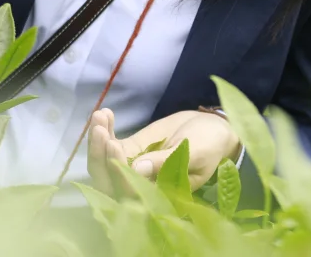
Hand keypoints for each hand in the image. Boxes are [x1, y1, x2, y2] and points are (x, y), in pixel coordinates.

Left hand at [86, 108, 240, 192]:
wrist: (213, 130)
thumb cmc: (211, 146)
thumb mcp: (194, 153)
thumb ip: (166, 162)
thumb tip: (136, 169)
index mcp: (160, 197)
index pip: (131, 193)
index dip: (118, 173)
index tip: (114, 144)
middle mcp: (142, 188)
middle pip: (110, 181)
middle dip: (100, 157)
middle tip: (99, 130)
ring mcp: (133, 168)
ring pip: (106, 163)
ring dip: (98, 142)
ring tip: (99, 117)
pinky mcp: (132, 151)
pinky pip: (112, 145)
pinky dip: (105, 131)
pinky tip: (104, 113)